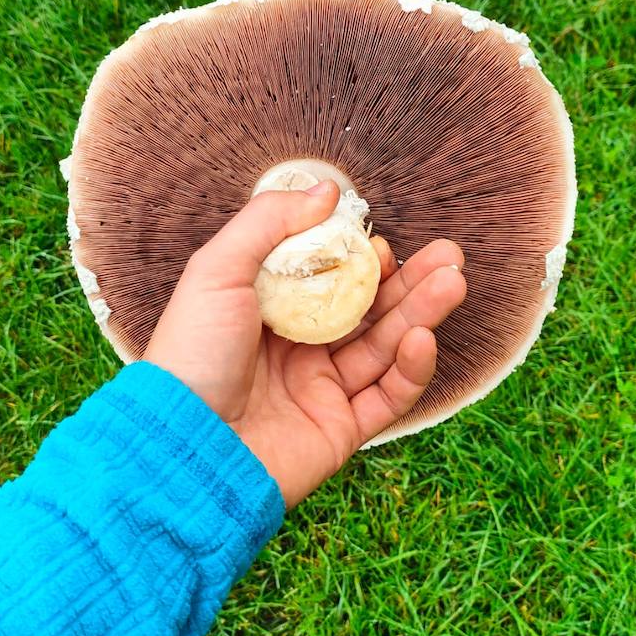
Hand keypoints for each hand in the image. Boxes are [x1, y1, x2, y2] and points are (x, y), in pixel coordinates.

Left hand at [146, 181, 466, 507]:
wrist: (183, 447)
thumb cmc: (191, 355)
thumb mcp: (217, 270)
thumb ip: (270, 221)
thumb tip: (327, 188)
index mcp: (267, 310)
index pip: (329, 277)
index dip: (360, 258)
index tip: (382, 241)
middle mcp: (297, 349)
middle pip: (368, 309)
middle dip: (411, 282)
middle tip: (448, 254)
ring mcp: (320, 390)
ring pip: (385, 347)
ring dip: (421, 314)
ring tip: (452, 281)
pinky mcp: (339, 430)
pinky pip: (388, 396)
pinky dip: (411, 368)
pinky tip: (422, 337)